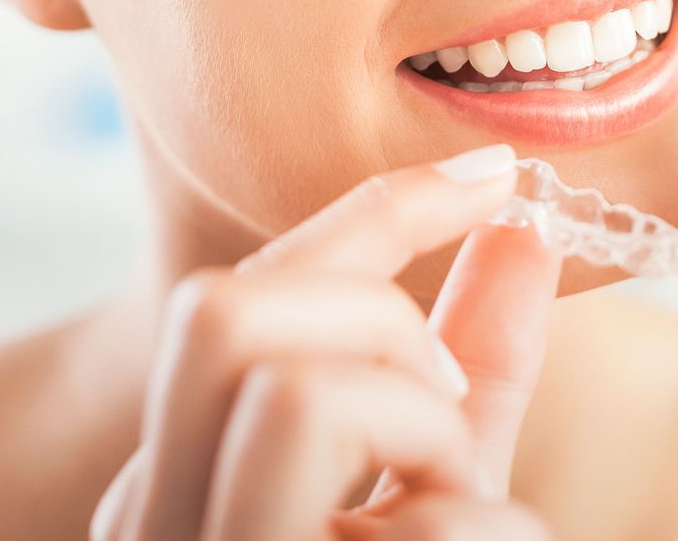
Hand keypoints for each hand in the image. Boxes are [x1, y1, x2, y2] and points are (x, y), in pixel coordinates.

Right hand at [91, 145, 560, 539]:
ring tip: (456, 506)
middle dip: (374, 318)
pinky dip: (485, 531)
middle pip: (219, 309)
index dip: (379, 211)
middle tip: (445, 406)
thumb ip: (474, 361)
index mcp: (180, 468)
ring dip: (425, 432)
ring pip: (294, 395)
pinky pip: (411, 530)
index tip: (493, 172)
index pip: (238, 292)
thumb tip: (525, 226)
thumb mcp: (446, 473)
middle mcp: (152, 519)